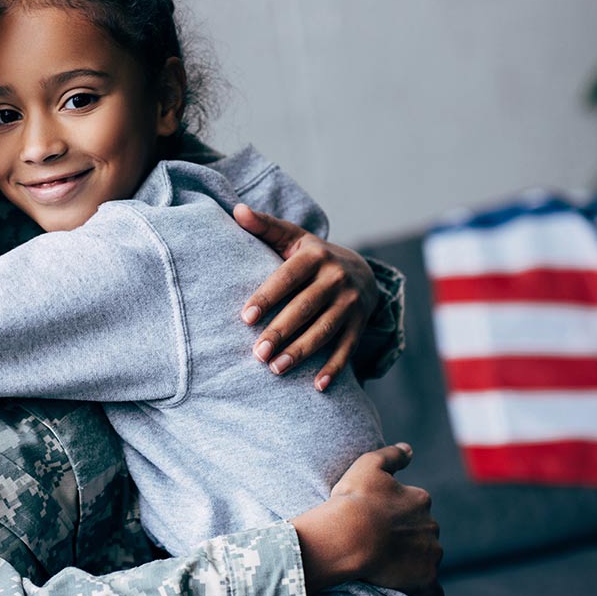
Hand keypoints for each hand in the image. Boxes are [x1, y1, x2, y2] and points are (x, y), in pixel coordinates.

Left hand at [233, 204, 378, 390]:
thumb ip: (264, 226)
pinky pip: (347, 348)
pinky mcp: (360, 324)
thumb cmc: (311, 255)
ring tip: (276, 368)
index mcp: (315, 255)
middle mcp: (337, 278)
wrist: (360, 269)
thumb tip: (236, 210)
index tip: (246, 317)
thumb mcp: (291, 237)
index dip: (267, 297)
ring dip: (302, 352)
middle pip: (305, 308)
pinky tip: (317, 386)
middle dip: (281, 331)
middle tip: (257, 353)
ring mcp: (352, 302)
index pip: (287, 278)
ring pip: (325, 330)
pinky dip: (334, 368)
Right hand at [291, 444, 442, 595]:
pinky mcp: (425, 579)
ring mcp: (430, 554)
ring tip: (390, 567)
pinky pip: (433, 592)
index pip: (416, 505)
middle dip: (409, 536)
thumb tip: (410, 449)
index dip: (398, 512)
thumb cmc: (355, 499)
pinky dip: (430, 594)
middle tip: (382, 542)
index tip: (380, 518)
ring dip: (416, 561)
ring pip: (428, 557)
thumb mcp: (368, 464)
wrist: (349, 535)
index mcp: (420, 499)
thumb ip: (392, 455)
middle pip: (424, 532)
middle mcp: (431, 525)